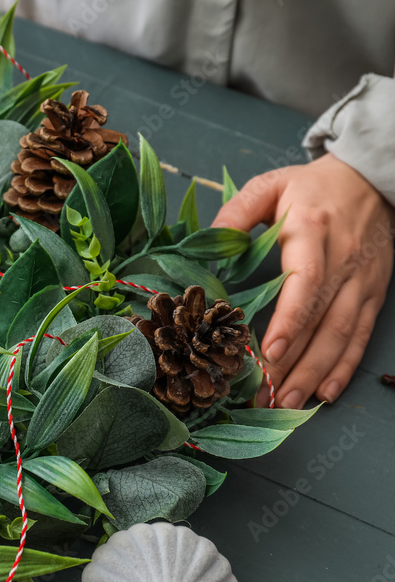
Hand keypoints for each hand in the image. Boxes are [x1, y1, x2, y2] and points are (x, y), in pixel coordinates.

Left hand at [213, 153, 393, 408]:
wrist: (371, 179)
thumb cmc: (311, 186)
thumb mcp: (270, 185)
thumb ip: (236, 212)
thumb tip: (207, 243)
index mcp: (312, 232)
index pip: (305, 283)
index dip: (289, 320)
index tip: (267, 351)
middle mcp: (342, 261)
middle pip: (321, 320)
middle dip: (294, 362)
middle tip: (265, 395)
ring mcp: (361, 281)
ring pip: (341, 334)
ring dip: (316, 373)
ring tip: (287, 402)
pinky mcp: (372, 293)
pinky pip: (360, 335)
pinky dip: (344, 367)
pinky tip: (325, 392)